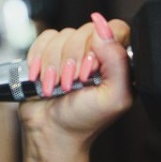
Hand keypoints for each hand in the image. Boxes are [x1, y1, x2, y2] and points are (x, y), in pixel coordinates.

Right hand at [18, 12, 132, 148]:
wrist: (51, 132)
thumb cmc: (83, 121)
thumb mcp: (113, 97)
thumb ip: (118, 61)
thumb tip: (104, 29)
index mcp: (120, 63)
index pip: (115, 30)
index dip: (99, 47)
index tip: (89, 72)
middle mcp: (98, 54)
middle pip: (86, 31)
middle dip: (72, 61)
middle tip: (70, 84)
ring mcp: (74, 52)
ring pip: (64, 35)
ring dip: (54, 64)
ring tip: (56, 86)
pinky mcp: (51, 51)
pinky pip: (45, 38)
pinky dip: (39, 58)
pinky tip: (42, 77)